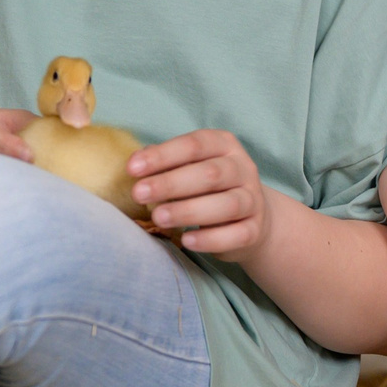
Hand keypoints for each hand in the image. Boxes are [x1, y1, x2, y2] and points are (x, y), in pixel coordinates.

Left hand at [129, 129, 268, 256]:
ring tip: (159, 218)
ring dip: (188, 211)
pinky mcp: (254, 230)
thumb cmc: (209, 188)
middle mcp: (243, 169)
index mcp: (225, 145)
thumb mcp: (190, 168)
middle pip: (210, 174)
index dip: (163, 155)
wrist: (251, 218)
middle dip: (171, 184)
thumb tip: (135, 165)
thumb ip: (166, 164)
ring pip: (226, 204)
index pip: (195, 145)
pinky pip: (236, 234)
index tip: (132, 169)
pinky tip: (187, 240)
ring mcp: (253, 200)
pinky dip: (210, 239)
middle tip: (139, 194)